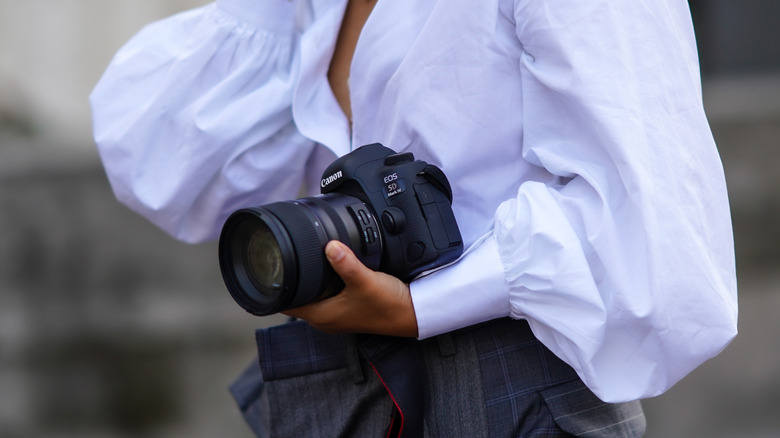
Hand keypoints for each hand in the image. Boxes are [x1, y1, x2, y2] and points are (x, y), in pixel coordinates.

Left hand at [283, 240, 418, 337]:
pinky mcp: (347, 307)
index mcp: (322, 315)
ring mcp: (336, 313)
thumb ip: (346, 264)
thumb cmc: (388, 305)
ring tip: (301, 258)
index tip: (268, 267)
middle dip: (288, 279)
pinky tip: (327, 267)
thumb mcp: (365, 281)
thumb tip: (329, 246)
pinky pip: (325, 293)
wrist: (412, 314)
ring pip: (311, 294)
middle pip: (295, 297)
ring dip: (305, 280)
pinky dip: (322, 282)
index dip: (274, 287)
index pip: (284, 303)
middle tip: (283, 255)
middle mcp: (325, 318)